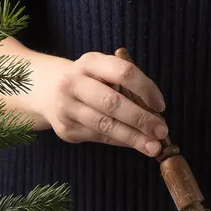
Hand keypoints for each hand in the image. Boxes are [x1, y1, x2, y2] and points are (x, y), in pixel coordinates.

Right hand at [41, 51, 167, 155]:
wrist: (48, 92)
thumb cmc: (90, 82)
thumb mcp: (104, 73)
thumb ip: (127, 87)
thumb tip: (157, 115)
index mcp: (90, 62)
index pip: (123, 72)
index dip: (145, 88)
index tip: (161, 106)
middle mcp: (74, 82)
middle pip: (112, 102)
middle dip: (140, 119)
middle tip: (162, 132)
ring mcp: (67, 107)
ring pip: (105, 125)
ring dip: (133, 138)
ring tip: (153, 147)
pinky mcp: (66, 129)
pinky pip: (100, 138)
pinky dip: (121, 141)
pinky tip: (135, 144)